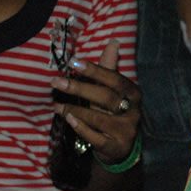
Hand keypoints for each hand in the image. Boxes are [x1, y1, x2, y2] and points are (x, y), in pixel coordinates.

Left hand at [51, 42, 140, 164]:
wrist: (123, 147)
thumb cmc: (115, 112)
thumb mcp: (114, 91)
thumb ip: (110, 68)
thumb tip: (113, 43)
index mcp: (133, 93)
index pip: (115, 79)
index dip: (95, 70)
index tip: (73, 62)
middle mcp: (133, 110)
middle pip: (106, 97)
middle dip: (79, 88)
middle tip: (56, 81)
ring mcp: (125, 129)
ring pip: (98, 118)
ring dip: (74, 110)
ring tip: (56, 105)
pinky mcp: (115, 146)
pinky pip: (95, 137)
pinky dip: (81, 128)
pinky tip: (69, 120)